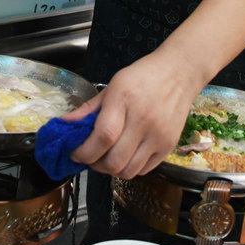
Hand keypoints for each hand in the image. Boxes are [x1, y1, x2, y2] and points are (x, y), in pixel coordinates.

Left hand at [64, 46, 206, 178]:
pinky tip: (124, 156)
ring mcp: (159, 136)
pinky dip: (130, 168)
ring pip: (129, 171)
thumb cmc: (143, 76)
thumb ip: (88, 108)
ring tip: (106, 157)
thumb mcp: (112, 85)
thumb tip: (65, 125)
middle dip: (95, 164)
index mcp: (124, 100)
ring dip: (112, 170)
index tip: (75, 153)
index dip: (84, 152)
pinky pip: (144, 170)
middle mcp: (144, 120)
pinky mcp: (169, 146)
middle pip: (115, 161)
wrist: (179, 73)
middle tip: (90, 157)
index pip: (103, 137)